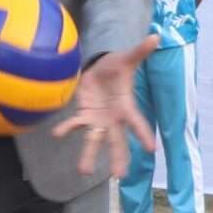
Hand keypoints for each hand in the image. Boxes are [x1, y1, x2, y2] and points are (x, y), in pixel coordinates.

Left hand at [50, 38, 156, 176]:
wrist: (100, 69)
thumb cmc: (117, 66)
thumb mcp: (127, 58)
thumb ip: (140, 51)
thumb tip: (155, 36)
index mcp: (126, 107)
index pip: (137, 122)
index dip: (144, 134)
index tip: (152, 149)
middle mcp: (112, 119)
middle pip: (116, 141)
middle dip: (118, 158)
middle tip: (119, 176)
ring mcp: (97, 120)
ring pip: (93, 140)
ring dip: (88, 155)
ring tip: (83, 171)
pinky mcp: (83, 115)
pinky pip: (74, 124)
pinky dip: (65, 129)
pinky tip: (57, 134)